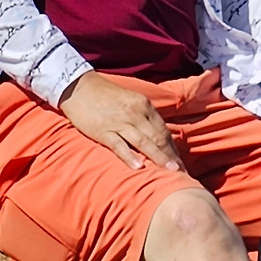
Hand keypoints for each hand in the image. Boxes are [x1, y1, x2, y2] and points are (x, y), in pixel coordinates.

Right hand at [58, 72, 184, 171]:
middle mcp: (136, 113)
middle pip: (158, 138)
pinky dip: (130, 157)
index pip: (163, 131)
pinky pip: (119, 145)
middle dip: (170, 157)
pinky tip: (139, 168)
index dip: (173, 149)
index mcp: (144, 105)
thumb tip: (156, 137)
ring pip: (144, 142)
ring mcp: (119, 122)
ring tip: (170, 173)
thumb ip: (143, 117)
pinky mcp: (103, 131)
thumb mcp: (131, 101)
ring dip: (159, 158)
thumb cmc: (106, 95)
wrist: (78, 87)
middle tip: (181, 174)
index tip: (181, 164)